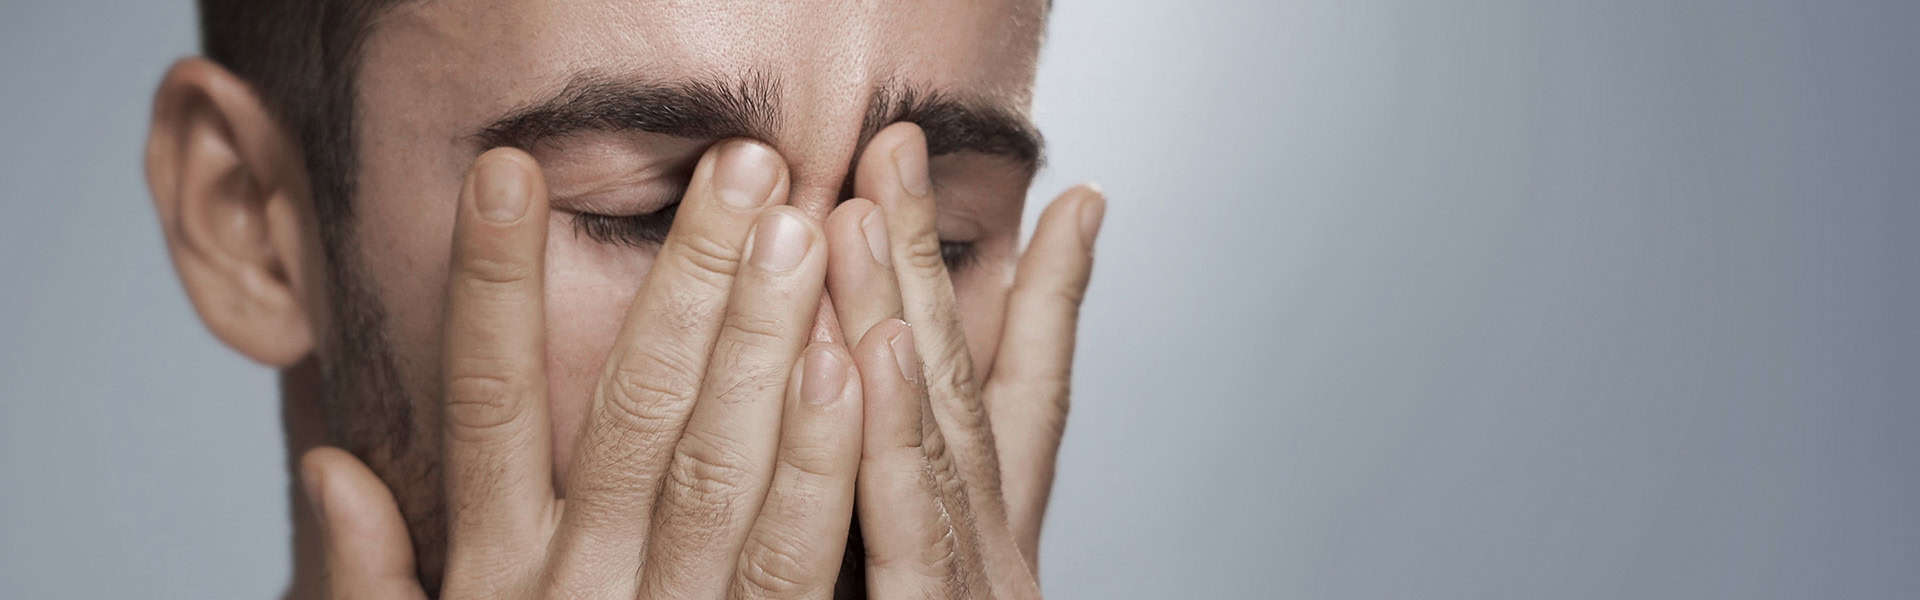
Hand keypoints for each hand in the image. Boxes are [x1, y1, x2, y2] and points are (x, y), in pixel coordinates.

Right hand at [300, 140, 867, 598]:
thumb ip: (376, 585)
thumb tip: (329, 470)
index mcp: (492, 583)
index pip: (483, 410)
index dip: (491, 291)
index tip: (504, 176)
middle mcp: (574, 597)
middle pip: (627, 414)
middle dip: (685, 284)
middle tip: (738, 171)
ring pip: (715, 470)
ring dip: (761, 346)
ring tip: (797, 234)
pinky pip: (790, 559)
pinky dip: (822, 461)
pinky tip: (848, 369)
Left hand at [823, 123, 1103, 597]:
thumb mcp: (914, 587)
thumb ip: (904, 524)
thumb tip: (885, 383)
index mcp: (989, 551)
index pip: (1028, 407)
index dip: (1050, 297)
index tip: (1076, 201)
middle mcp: (990, 560)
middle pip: (963, 389)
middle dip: (927, 260)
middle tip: (895, 146)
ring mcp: (967, 590)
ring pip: (935, 435)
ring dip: (898, 312)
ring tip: (865, 209)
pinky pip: (906, 531)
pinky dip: (892, 437)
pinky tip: (874, 350)